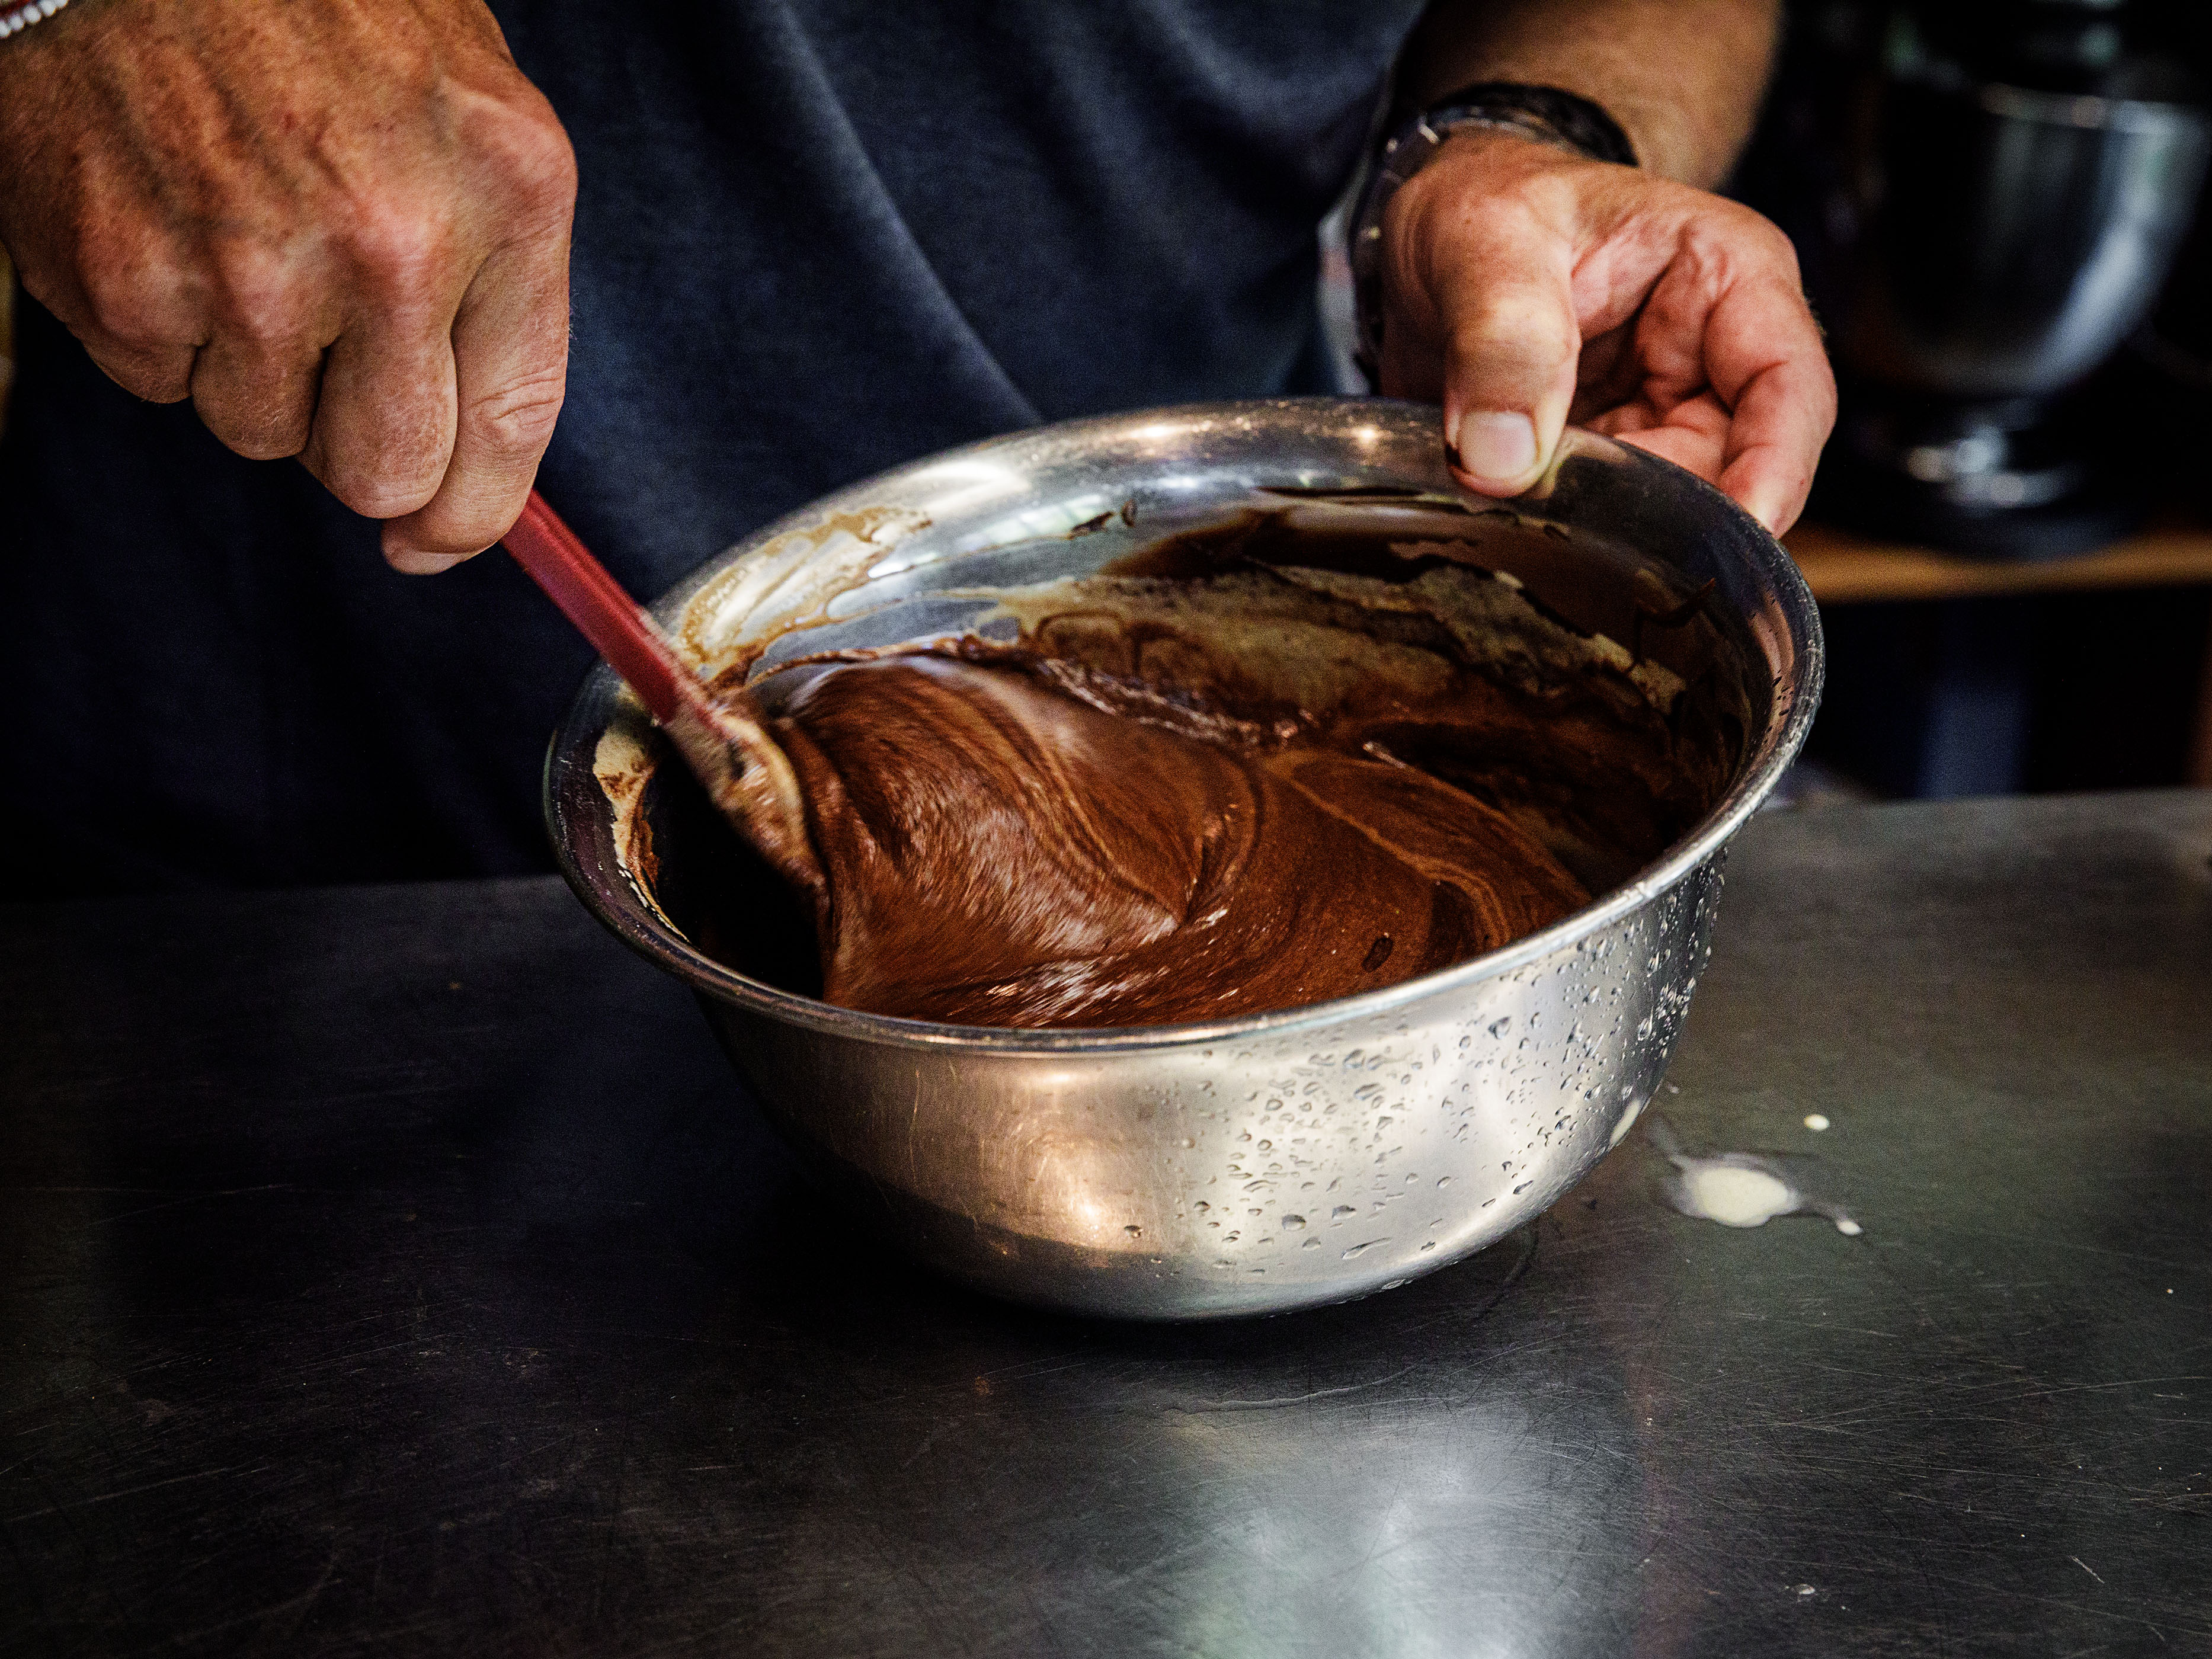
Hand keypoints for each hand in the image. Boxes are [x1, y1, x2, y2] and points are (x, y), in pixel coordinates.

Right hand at [0, 0, 575, 569]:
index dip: (474, 515)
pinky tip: (171, 222)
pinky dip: (164, 328)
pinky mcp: (128, 279)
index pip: (511, 426)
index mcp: (506, 192)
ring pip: (263, 435)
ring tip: (243, 239)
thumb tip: (463, 486)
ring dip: (255, 371)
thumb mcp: (471, 117)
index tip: (440, 540)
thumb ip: (497, 290)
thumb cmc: (324, 13)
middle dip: (361, 450)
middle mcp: (392, 240)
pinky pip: (162, 385)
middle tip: (329, 363)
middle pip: (385, 471)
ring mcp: (252, 266)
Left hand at [1375, 130, 1834, 534]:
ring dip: (1608, 528)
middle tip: (1577, 531)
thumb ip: (1499, 340)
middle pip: (1732, 467)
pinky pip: (1609, 516)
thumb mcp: (1482, 242)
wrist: (1432, 231)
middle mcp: (1711, 352)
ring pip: (1670, 506)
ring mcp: (1660, 412)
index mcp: (1725, 273)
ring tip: (1530, 512)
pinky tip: (1518, 523)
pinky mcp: (1608, 457)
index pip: (1787, 385)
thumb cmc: (1485, 201)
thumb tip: (1500, 458)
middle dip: (1661, 515)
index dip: (1775, 468)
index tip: (1736, 533)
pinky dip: (1570, 530)